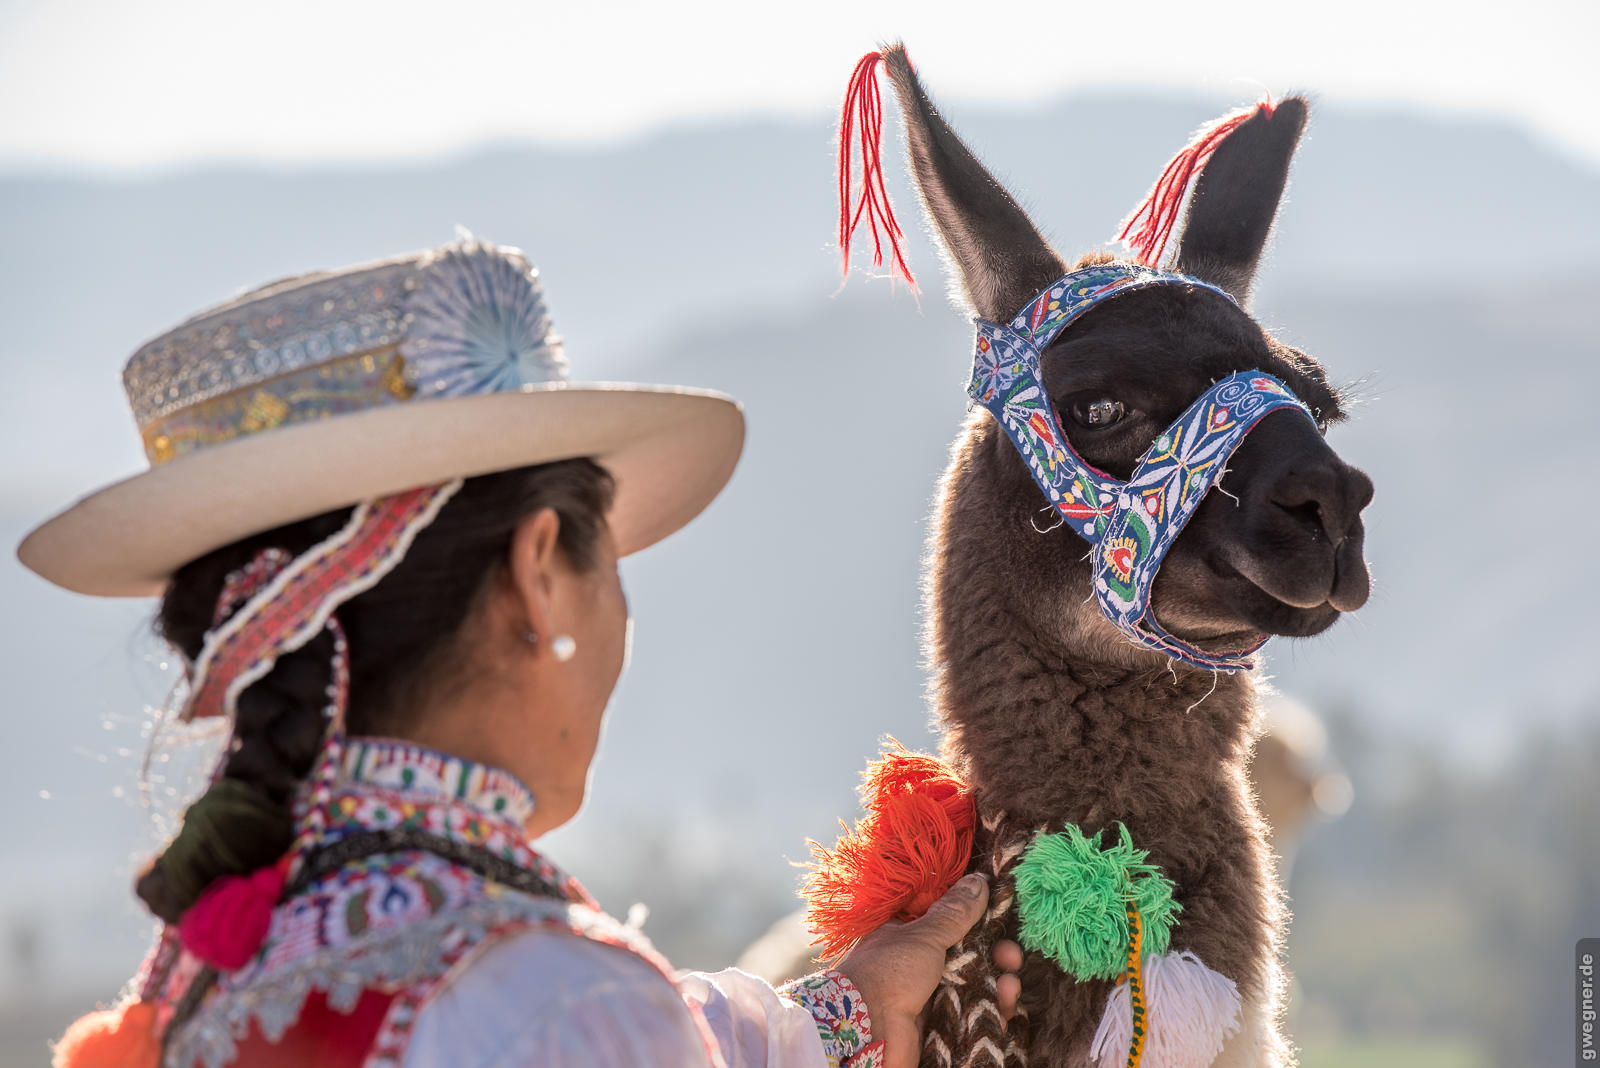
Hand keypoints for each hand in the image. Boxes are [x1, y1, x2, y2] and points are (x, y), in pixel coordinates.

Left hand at [837, 873, 1019, 1067]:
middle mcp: (920, 966)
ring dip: (997, 985)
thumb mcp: (923, 935)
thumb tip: (978, 880)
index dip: (979, 924)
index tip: (1002, 921)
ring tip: (1011, 986)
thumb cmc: (889, 972)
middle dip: (995, 956)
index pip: (952, 925)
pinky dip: (990, 1013)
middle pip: (968, 957)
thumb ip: (954, 912)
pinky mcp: (939, 1025)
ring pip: (974, 987)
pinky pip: (972, 1016)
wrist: (867, 1030)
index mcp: (910, 937)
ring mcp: (930, 997)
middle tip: (1012, 957)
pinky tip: (1005, 1010)